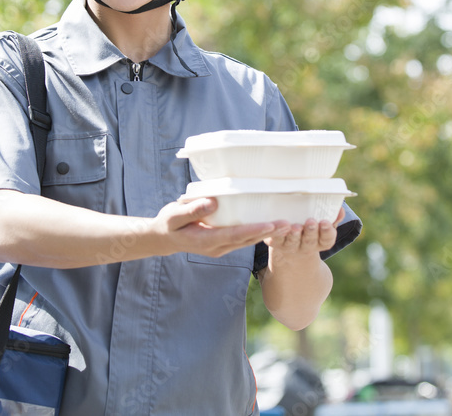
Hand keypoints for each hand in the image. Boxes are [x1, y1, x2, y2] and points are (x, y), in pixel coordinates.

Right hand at [152, 197, 289, 257]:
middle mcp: (216, 248)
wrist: (162, 239)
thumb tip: (213, 203)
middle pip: (246, 241)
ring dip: (267, 235)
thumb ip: (193, 209)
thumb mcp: (174, 215)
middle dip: (268, 233)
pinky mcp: (222, 244)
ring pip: (247, 243)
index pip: (234, 235)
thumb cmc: (168, 224)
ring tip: (287, 226)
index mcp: (205, 240)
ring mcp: (220, 248)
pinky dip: (257, 234)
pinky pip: (242, 240)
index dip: (253, 230)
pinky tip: (270, 227)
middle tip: (289, 225)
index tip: (271, 225)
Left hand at [264, 208, 343, 265]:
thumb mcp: (323, 226)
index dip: (327, 231)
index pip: (327, 239)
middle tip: (310, 221)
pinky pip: (275, 239)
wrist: (290, 250)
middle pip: (309, 241)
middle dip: (311, 231)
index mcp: (320, 242)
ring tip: (294, 226)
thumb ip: (332, 217)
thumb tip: (340, 209)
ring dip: (294, 235)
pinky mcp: (276, 243)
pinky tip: (274, 226)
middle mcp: (306, 247)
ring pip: (292, 242)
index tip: (325, 222)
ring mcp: (291, 247)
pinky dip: (275, 232)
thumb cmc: (310, 230)